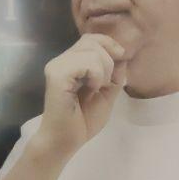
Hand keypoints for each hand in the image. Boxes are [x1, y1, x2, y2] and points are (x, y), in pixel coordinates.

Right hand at [34, 34, 127, 160]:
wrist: (66, 141)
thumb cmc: (83, 121)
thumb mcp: (107, 93)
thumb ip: (114, 73)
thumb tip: (121, 54)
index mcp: (71, 63)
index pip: (91, 38)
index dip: (109, 44)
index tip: (120, 59)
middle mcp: (61, 60)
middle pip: (92, 41)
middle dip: (108, 60)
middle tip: (104, 83)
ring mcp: (57, 66)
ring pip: (91, 50)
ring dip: (103, 70)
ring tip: (96, 88)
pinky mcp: (57, 75)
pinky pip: (86, 62)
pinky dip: (95, 74)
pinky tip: (91, 88)